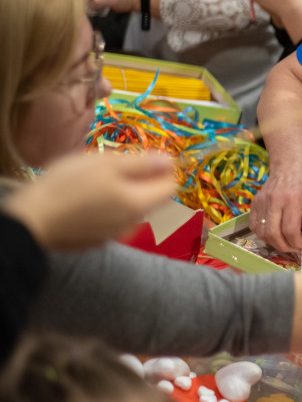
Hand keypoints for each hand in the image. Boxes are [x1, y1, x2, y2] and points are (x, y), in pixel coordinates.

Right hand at [1, 152, 176, 250]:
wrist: (30, 222)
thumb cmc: (67, 186)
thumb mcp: (106, 164)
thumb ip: (143, 163)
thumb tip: (171, 162)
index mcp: (139, 204)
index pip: (171, 186)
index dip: (162, 170)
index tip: (143, 159)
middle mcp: (134, 224)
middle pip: (150, 198)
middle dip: (138, 180)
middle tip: (109, 168)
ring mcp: (115, 235)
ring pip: (130, 209)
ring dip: (120, 194)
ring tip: (91, 183)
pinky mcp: (96, 242)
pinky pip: (111, 220)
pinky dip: (105, 209)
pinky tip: (81, 201)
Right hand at [249, 152, 301, 251]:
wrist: (290, 161)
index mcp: (293, 200)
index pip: (290, 230)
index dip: (297, 244)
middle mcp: (274, 201)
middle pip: (274, 234)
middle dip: (285, 247)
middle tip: (295, 248)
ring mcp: (262, 202)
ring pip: (262, 232)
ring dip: (274, 243)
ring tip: (286, 241)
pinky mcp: (254, 202)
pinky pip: (254, 225)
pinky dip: (263, 234)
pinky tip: (275, 233)